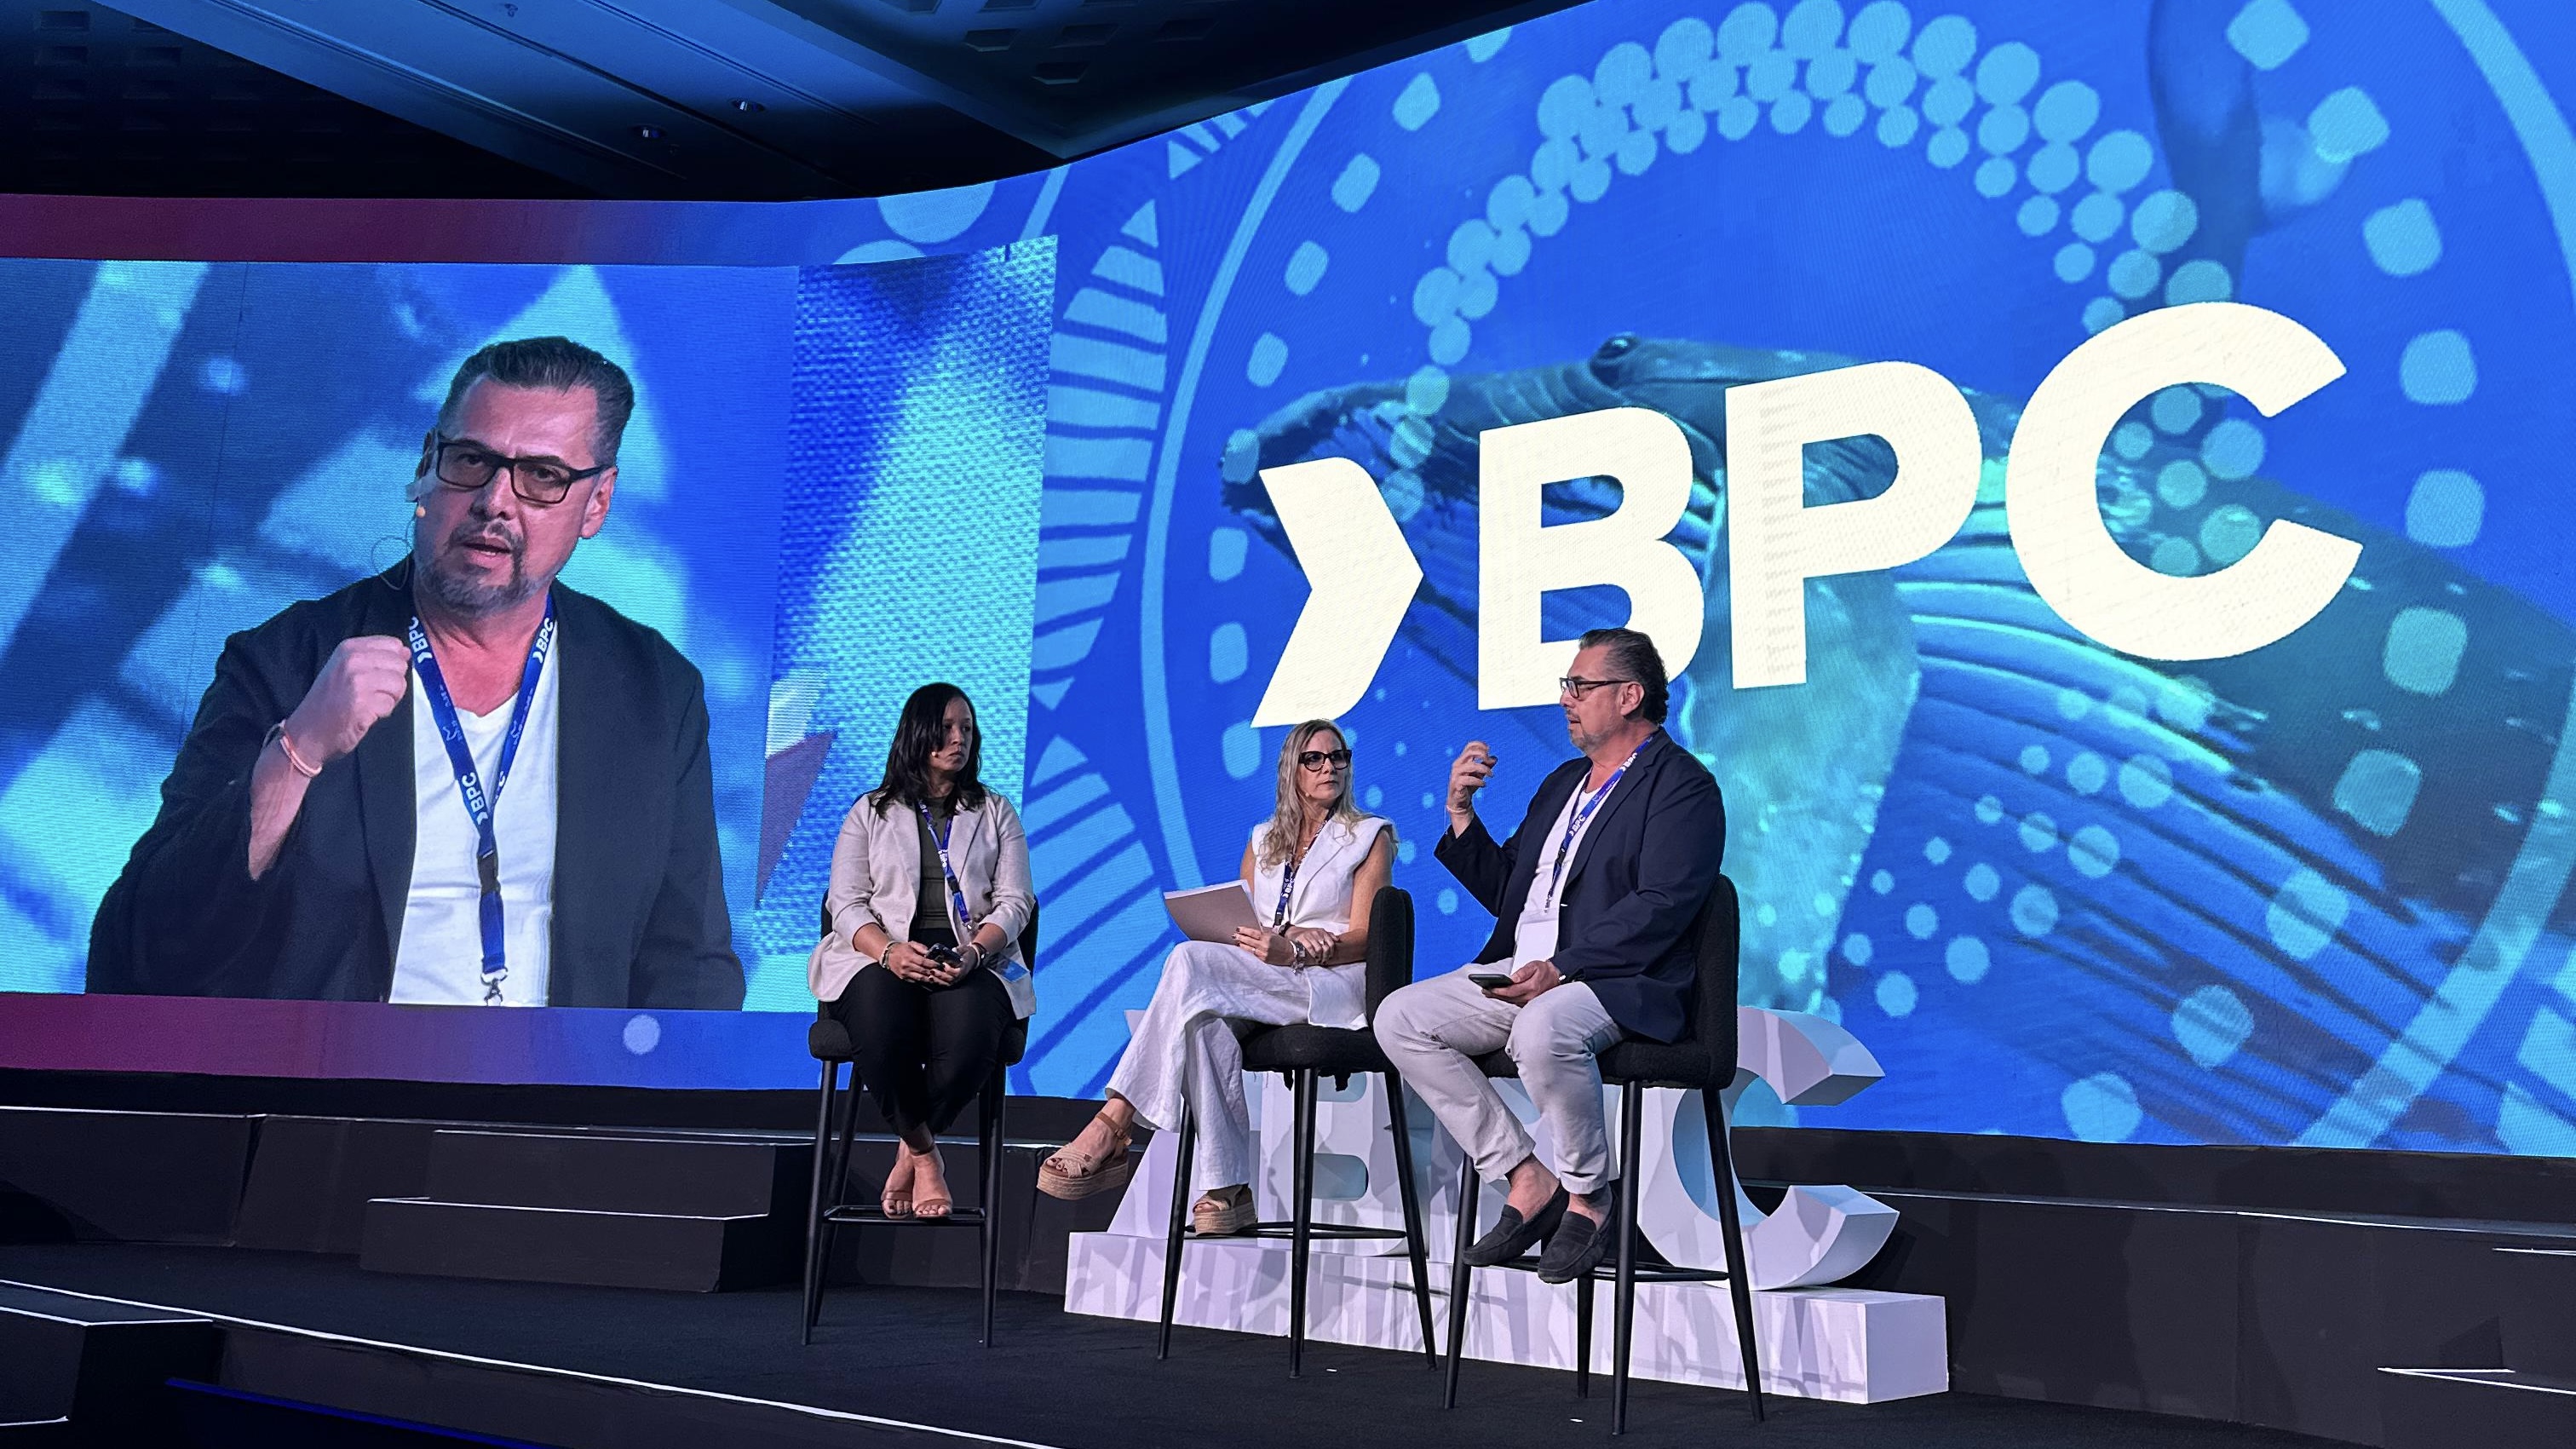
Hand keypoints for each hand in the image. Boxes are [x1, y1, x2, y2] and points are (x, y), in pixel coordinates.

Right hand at [283, 636, 410, 766]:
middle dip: (392, 683)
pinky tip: (365, 714)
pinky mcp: (363, 703)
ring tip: (368, 704)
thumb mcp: (345, 668)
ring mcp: (357, 681)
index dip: (392, 664)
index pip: (394, 645)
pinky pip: (390, 704)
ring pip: (399, 684)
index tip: (375, 675)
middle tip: (371, 694)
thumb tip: (407, 652)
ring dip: (389, 699)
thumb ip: (375, 657)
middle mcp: (353, 660)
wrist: (307, 732)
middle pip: (399, 665)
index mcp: (349, 647)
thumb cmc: (329, 701)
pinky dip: (382, 713)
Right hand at [882, 939, 937, 982]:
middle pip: (923, 971)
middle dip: (934, 973)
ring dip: (930, 979)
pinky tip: (930, 981)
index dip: (932, 964)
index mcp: (909, 957)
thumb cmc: (901, 949)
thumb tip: (930, 953)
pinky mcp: (904, 978)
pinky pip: (916, 981)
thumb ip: (921, 948)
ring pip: (920, 978)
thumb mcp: (911, 944)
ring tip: (939, 980)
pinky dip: (923, 981)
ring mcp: (905, 973)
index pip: (923, 962)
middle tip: (943, 974)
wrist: (888, 955)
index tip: (940, 965)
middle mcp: (907, 966)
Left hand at [1232, 926, 1293, 965]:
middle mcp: (1264, 945)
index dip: (1244, 930)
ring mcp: (1263, 953)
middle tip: (1234, 935)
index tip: (1238, 929)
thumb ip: (1263, 932)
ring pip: (1249, 948)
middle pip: (1248, 940)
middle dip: (1240, 937)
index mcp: (1267, 937)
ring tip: (1237, 941)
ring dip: (1242, 944)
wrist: (1290, 953)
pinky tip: (1243, 948)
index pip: (1252, 933)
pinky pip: (1253, 954)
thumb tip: (1253, 930)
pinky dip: (1248, 950)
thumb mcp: (1273, 934)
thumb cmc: (1282, 942)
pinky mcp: (1263, 959)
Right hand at [1286, 927, 1336, 963]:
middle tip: (1324, 961)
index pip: (1331, 943)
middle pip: (1326, 948)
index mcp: (1323, 932)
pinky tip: (1314, 957)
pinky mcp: (1303, 938)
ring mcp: (1310, 935)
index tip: (1330, 957)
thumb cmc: (1309, 933)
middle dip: (1326, 956)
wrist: (1294, 931)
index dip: (1332, 952)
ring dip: (1319, 957)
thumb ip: (1329, 935)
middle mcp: (1317, 933)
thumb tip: (1338, 940)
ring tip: (1319, 960)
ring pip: (1319, 949)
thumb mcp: (1320, 932)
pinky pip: (1310, 948)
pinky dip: (1313, 954)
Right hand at [1447, 740, 1495, 824]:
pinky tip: (1484, 784)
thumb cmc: (1469, 786)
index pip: (1470, 746)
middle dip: (1482, 755)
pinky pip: (1468, 779)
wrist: (1460, 802)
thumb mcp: (1480, 774)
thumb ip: (1486, 766)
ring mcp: (1456, 774)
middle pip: (1470, 753)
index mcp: (1462, 760)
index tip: (1489, 749)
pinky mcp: (1456, 784)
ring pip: (1471, 766)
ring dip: (1484, 769)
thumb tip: (1495, 758)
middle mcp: (1458, 765)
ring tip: (1491, 775)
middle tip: (1490, 762)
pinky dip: (1478, 781)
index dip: (1480, 745)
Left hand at [1491, 958, 1560, 1005]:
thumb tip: (1512, 978)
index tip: (1490, 988)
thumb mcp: (1534, 966)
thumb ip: (1523, 972)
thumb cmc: (1545, 971)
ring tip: (1488, 992)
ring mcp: (1529, 1002)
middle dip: (1496, 994)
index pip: (1511, 991)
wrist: (1555, 977)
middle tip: (1485, 990)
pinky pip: (1514, 1002)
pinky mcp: (1528, 1003)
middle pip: (1509, 998)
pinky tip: (1499, 995)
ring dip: (1499, 997)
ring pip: (1510, 1001)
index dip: (1499, 990)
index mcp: (1531, 988)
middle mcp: (1530, 997)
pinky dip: (1506, 998)